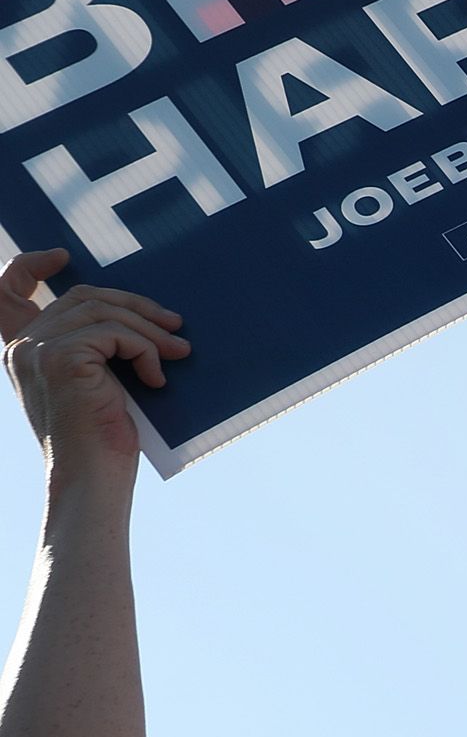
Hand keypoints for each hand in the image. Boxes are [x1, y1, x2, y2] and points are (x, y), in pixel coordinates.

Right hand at [2, 249, 187, 492]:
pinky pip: (116, 333)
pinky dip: (145, 350)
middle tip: (175, 327)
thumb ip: (98, 346)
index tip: (63, 257)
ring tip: (179, 352)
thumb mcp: (98, 381)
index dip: (30, 266)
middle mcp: (23, 346)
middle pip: (86, 297)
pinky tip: (156, 378)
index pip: (7, 292)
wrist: (94, 479)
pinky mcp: (61, 358)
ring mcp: (38, 350)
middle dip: (136, 307)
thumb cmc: (104, 438)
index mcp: (24, 349)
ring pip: (105, 313)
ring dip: (151, 332)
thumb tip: (146, 313)